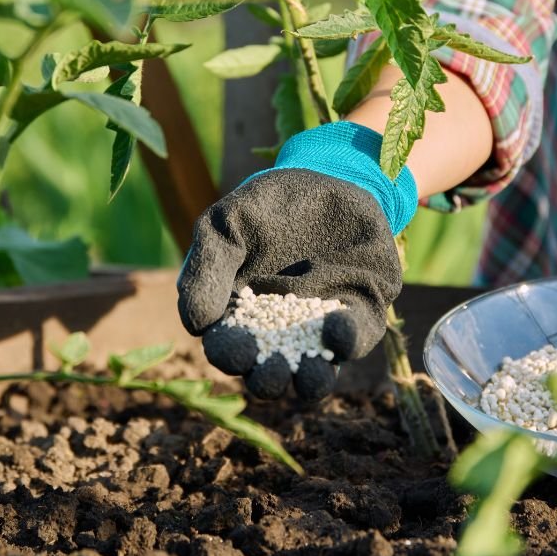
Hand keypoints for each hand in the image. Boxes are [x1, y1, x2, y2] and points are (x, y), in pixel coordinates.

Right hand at [177, 122, 416, 400]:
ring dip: (309, 380)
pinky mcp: (359, 314)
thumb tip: (197, 325)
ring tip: (306, 372)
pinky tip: (337, 327)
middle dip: (268, 378)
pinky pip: (356, 339)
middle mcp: (278, 333)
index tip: (237, 349)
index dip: (230, 355)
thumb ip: (206, 268)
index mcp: (239, 316)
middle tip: (270, 369)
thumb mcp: (226, 224)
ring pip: (314, 373)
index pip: (228, 349)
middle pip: (269, 374)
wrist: (325, 175)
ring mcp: (320, 328)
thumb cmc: (266, 204)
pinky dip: (348, 341)